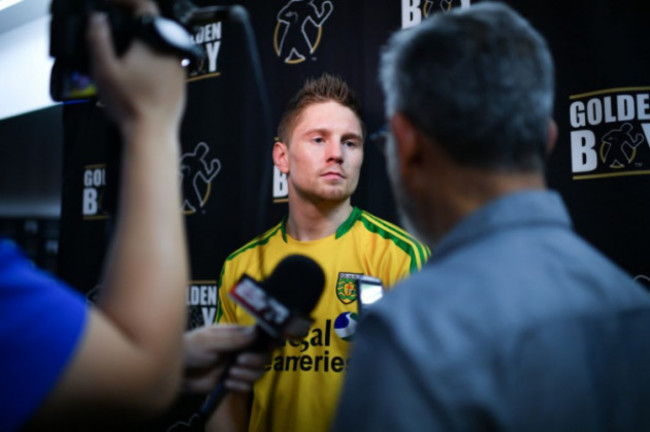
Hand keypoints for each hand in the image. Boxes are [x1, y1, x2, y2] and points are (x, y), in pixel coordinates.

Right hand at [85, 1, 185, 135]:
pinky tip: (136, 67)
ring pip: (159, 43)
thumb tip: (98, 18)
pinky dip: (150, 57)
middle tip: (112, 23)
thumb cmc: (129, 105)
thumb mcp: (103, 69)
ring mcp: (179, 66)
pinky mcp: (180, 81)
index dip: (125, 1)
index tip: (109, 3)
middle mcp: (172, 50)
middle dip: (131, 20)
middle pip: (152, 24)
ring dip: (141, 39)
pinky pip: (165, 60)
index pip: (143, 6)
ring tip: (121, 45)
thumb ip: (98, 39)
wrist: (152, 134)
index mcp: (155, 41)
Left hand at [182, 325, 269, 393]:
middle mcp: (241, 350)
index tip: (269, 346)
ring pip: (258, 372)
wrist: (174, 372)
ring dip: (247, 374)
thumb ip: (232, 338)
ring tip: (230, 373)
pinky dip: (240, 385)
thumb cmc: (189, 348)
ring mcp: (237, 366)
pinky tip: (226, 382)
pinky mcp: (232, 382)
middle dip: (256, 360)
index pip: (261, 336)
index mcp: (237, 335)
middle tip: (240, 361)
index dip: (268, 341)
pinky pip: (247, 386)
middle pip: (264, 356)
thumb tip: (256, 332)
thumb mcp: (209, 340)